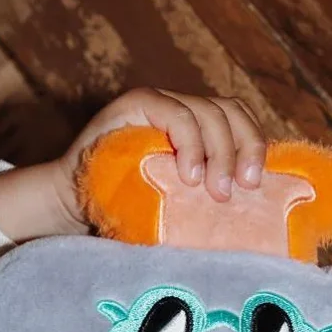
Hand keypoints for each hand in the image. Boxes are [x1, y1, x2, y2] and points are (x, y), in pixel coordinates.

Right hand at [0, 88, 265, 241]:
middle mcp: (182, 111)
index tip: (255, 186)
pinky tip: (189, 174)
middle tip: (237, 191)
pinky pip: (175, 113)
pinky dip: (190, 142)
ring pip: (207, 111)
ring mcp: (158, 103)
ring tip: (214, 190)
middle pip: (229, 112)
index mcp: (199, 131)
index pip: (238, 121)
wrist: (73, 207)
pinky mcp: (135, 104)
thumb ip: (208, 202)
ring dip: (218, 151)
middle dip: (242, 149)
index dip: (253, 145)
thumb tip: (258, 228)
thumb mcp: (179, 207)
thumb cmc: (128, 215)